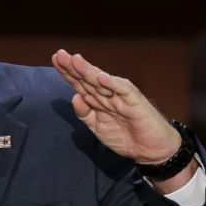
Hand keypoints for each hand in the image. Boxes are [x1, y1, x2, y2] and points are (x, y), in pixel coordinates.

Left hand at [51, 49, 180, 163]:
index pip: (80, 82)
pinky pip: (122, 90)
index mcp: (98, 99)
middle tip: (60, 54)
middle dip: (74, 67)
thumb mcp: (97, 127)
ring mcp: (121, 96)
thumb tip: (75, 97)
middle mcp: (108, 94)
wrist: (150, 150)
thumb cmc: (125, 136)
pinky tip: (100, 77)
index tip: (55, 59)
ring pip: (102, 81)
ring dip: (89, 71)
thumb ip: (85, 113)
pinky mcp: (135, 101)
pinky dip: (112, 84)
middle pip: (88, 78)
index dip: (67, 72)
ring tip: (76, 60)